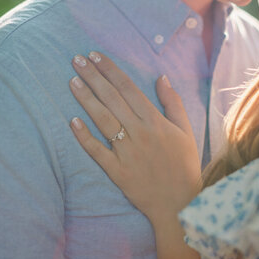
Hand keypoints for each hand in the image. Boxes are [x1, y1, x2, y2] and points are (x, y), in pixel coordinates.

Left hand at [69, 52, 201, 226]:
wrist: (180, 203)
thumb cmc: (184, 165)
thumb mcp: (186, 131)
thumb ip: (173, 103)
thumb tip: (161, 77)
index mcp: (155, 121)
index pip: (128, 88)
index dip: (110, 70)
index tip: (95, 55)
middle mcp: (139, 133)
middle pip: (112, 99)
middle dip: (93, 77)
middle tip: (76, 59)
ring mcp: (127, 152)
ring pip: (102, 120)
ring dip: (86, 99)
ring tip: (72, 81)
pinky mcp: (117, 171)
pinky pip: (98, 152)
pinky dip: (85, 137)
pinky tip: (72, 121)